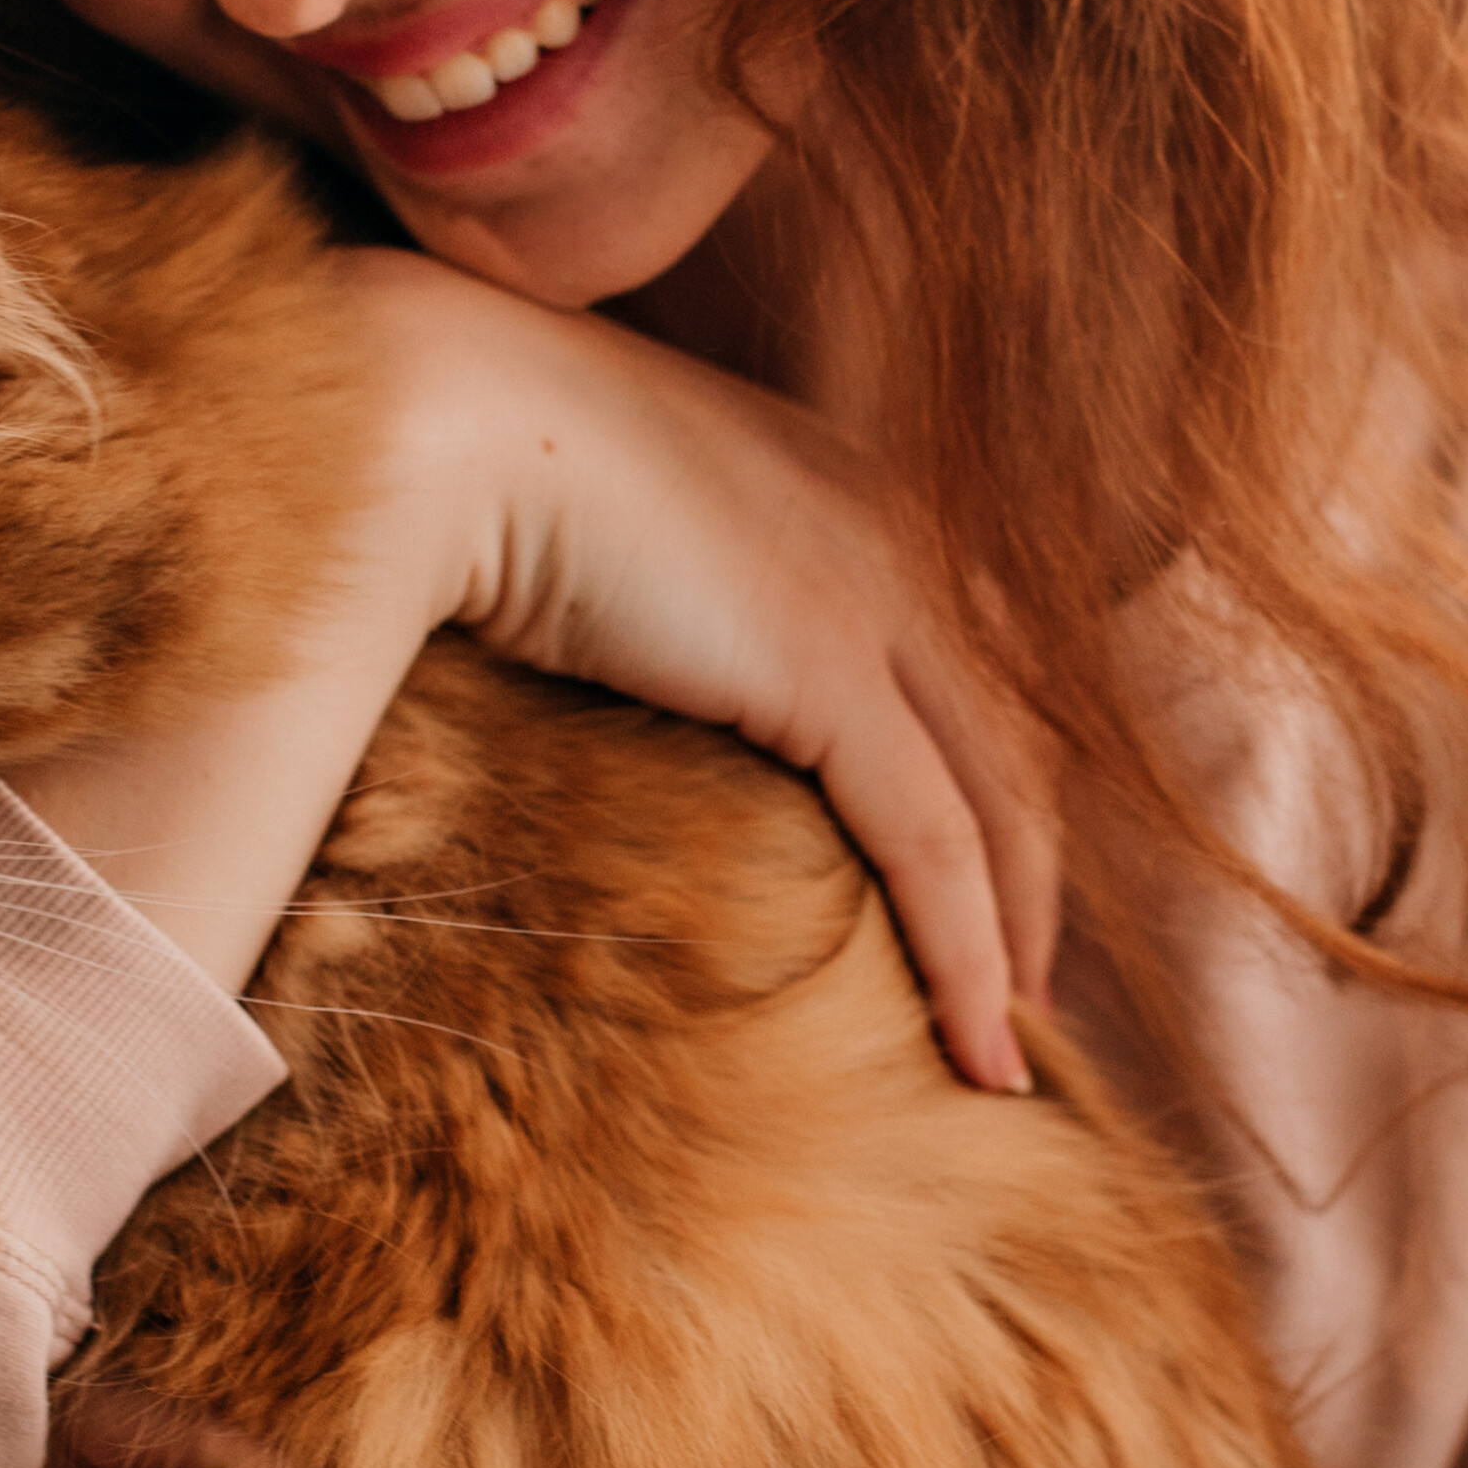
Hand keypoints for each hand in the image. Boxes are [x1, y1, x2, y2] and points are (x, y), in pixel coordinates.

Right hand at [0, 250, 1059, 1088]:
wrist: (434, 414)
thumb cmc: (473, 470)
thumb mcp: (609, 533)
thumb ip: (662, 599)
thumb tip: (624, 676)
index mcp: (849, 491)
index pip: (968, 670)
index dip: (990, 795)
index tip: (984, 900)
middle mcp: (893, 534)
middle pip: (1011, 742)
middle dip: (1033, 882)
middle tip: (1022, 1002)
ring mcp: (874, 596)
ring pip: (998, 804)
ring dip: (1016, 941)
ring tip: (1003, 1053)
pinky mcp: (830, 670)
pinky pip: (934, 845)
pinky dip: (969, 955)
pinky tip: (979, 1045)